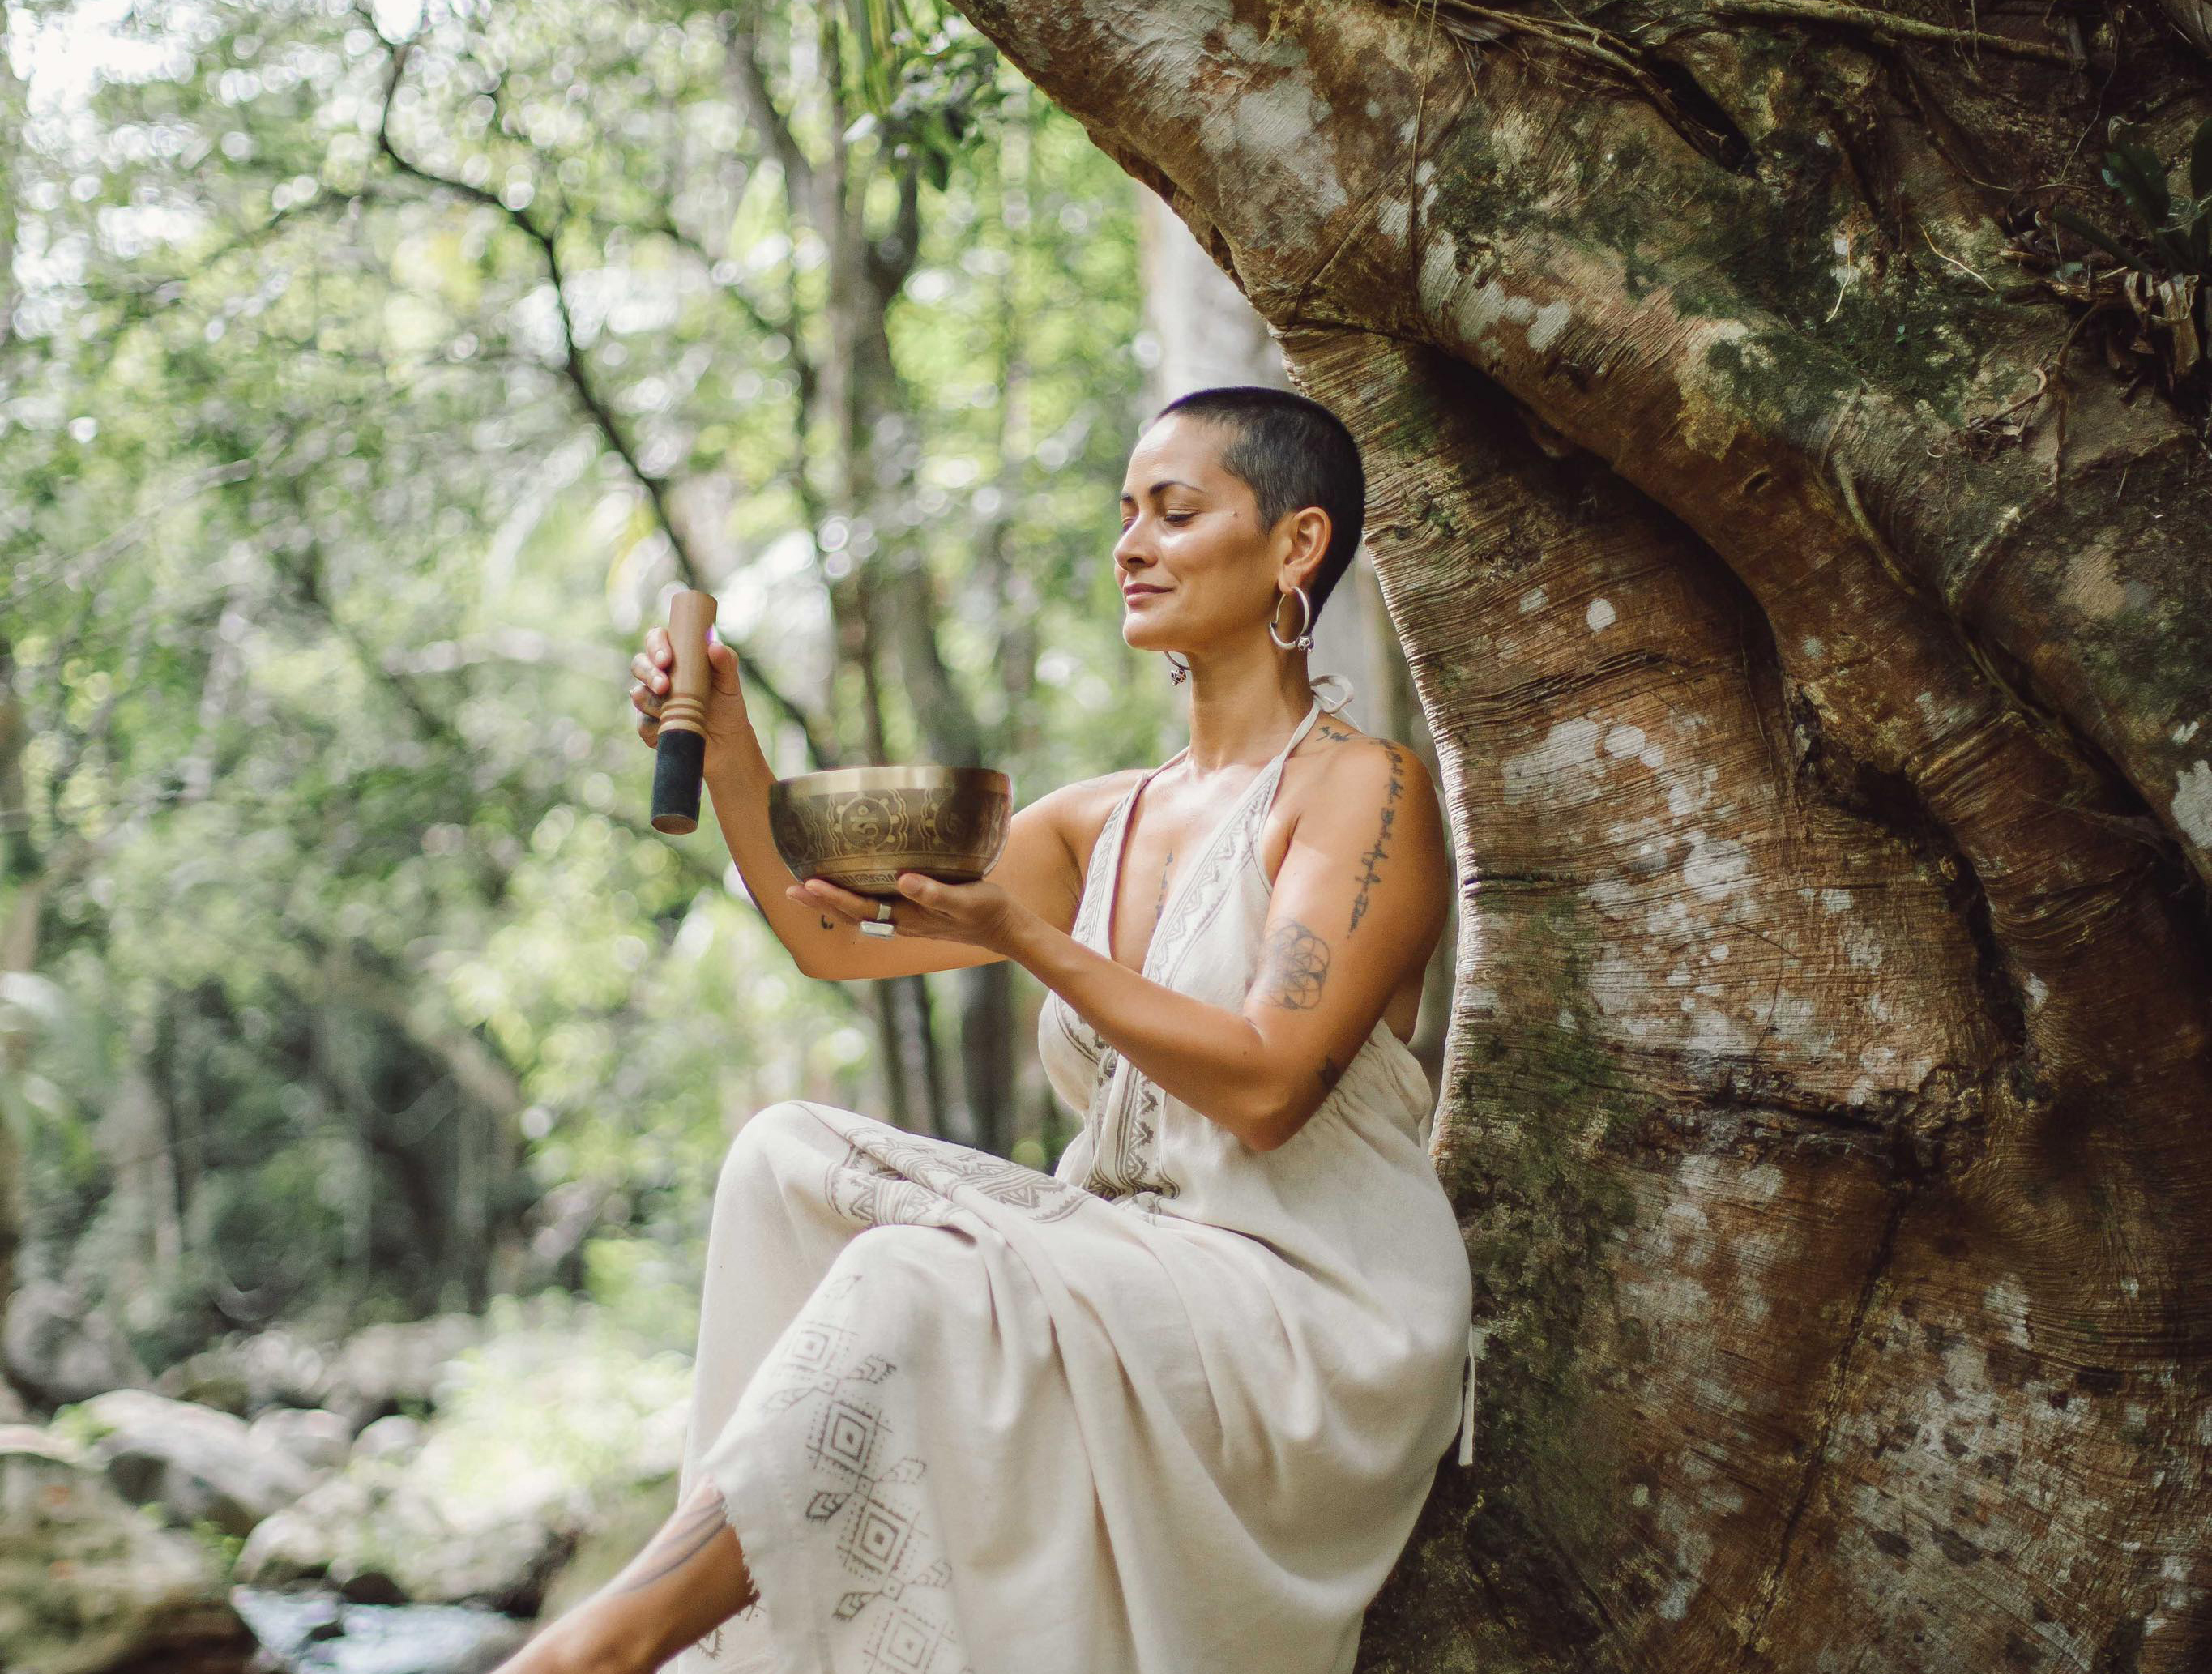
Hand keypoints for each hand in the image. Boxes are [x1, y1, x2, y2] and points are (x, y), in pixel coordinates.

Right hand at [630, 624, 751, 777]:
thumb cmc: (727, 704)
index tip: (666, 659)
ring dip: (652, 702)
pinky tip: (669, 727)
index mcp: (675, 657)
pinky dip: (656, 726)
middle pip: (639, 664)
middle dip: (649, 673)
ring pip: (638, 695)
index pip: (656, 640)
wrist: (726, 741)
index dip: (656, 645)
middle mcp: (658, 675)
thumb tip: (714, 646)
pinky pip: (643, 724)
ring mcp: (651, 700)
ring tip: (670, 710)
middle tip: (663, 686)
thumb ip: (725, 661)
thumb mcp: (730, 682)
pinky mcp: (648, 725)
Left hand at [784, 872, 1025, 955]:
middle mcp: (900, 921)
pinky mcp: (912, 913)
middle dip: (820, 902)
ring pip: (859, 912)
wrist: (1002, 928)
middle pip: (851, 913)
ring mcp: (905, 920)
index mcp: (908, 918)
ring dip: (831, 901)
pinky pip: (873, 907)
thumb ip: (934, 892)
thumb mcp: (964, 899)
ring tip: (805, 888)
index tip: (809, 883)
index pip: (862, 908)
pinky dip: (852, 898)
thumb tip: (902, 881)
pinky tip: (846, 886)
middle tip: (789, 889)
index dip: (834, 897)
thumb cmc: (985, 910)